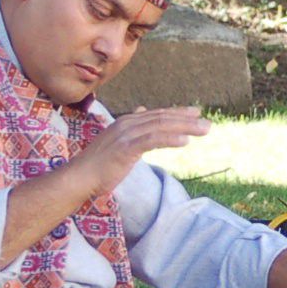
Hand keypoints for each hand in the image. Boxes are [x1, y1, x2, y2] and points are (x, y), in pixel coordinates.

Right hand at [77, 106, 209, 196]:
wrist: (79, 177)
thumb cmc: (98, 165)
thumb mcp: (117, 143)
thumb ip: (131, 129)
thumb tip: (140, 110)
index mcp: (127, 122)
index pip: (157, 115)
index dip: (178, 113)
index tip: (196, 114)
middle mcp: (127, 124)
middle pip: (163, 118)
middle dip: (187, 119)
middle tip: (207, 123)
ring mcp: (126, 135)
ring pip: (161, 127)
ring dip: (185, 127)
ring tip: (204, 130)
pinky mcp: (126, 148)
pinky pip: (152, 140)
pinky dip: (170, 139)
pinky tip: (185, 141)